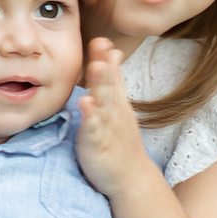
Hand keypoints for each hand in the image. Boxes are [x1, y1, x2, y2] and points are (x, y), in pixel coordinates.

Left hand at [76, 39, 160, 200]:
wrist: (130, 177)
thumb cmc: (120, 140)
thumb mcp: (118, 106)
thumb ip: (113, 80)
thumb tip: (113, 52)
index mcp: (116, 103)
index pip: (112, 77)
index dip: (106, 59)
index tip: (102, 40)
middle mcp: (114, 112)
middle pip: (109, 86)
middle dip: (105, 66)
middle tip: (101, 45)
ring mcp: (107, 128)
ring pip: (104, 104)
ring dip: (101, 85)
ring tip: (97, 67)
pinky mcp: (98, 145)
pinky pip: (94, 129)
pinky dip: (90, 116)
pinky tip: (85, 103)